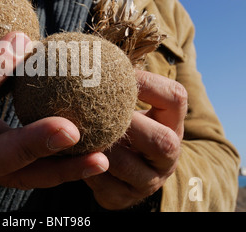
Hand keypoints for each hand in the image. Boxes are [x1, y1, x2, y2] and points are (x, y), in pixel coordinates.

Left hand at [84, 70, 186, 209]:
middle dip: (130, 125)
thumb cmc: (120, 124)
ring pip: (132, 169)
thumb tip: (71, 48)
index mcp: (171, 123)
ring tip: (79, 132)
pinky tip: (70, 154)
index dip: (148, 84)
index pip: (175, 98)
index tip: (119, 71)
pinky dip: (87, 171)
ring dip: (104, 150)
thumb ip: (114, 83)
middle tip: (101, 110)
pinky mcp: (125, 198)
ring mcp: (149, 181)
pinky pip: (107, 188)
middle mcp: (168, 155)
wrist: (119, 170)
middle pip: (163, 141)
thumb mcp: (126, 105)